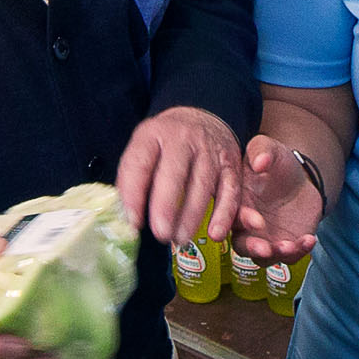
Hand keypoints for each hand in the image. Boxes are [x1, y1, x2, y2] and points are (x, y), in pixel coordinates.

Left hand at [113, 106, 240, 250]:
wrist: (203, 119)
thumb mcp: (145, 148)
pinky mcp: (230, 164)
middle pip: (174, 172)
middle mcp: (183, 138)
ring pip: (202, 183)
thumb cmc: (166, 144)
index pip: (140, 163)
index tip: (132, 222)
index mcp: (153, 134)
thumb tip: (128, 218)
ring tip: (179, 239)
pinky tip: (216, 233)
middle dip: (166, 205)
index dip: (134, 193)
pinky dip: (224, 213)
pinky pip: (230, 190)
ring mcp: (209, 150)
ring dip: (192, 215)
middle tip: (160, 233)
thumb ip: (134, 177)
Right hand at [232, 138, 327, 263]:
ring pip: (264, 257)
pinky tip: (310, 239)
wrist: (301, 178)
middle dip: (253, 248)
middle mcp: (247, 226)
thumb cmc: (278, 163)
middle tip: (266, 248)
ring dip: (277, 255)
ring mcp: (266, 239)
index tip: (256, 219)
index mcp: (237, 203)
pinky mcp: (287, 245)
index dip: (242, 221)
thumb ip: (261, 150)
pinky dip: (300, 251)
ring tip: (291, 245)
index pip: (232, 217)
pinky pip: (290, 256)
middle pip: (242, 245)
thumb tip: (259, 162)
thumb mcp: (269, 149)